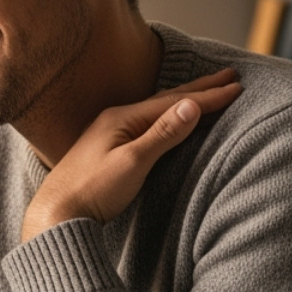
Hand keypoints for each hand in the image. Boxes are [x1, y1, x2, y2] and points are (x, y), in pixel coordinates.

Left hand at [20, 69, 242, 242]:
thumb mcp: (132, 162)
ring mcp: (108, 134)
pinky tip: (166, 120)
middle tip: (228, 75)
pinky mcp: (106, 150)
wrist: (55, 215)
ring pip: (155, 111)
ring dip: (183, 101)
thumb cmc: (91, 191)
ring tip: (203, 93)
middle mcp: (114, 120)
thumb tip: (191, 105)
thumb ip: (163, 134)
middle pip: (165, 100)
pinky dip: (166, 118)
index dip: (207, 96)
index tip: (236, 87)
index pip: (174, 103)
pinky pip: (146, 125)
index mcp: (121, 118)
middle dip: (199, 89)